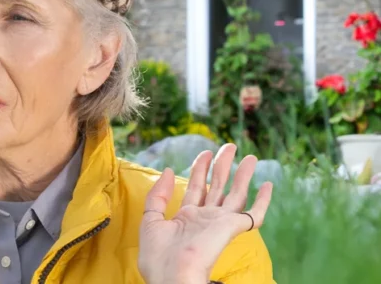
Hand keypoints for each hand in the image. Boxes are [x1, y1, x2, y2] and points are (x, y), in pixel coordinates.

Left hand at [137, 144, 272, 283]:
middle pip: (217, 187)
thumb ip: (157, 196)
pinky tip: (267, 184)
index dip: (200, 170)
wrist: (171, 277)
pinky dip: (262, 201)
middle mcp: (205, 219)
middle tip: (229, 146)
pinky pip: (253, 215)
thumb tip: (168, 170)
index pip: (197, 189)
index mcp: (186, 218)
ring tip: (251, 157)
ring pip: (236, 194)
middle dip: (223, 166)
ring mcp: (220, 223)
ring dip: (243, 175)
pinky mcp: (231, 228)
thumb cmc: (158, 256)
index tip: (204, 153)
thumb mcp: (150, 220)